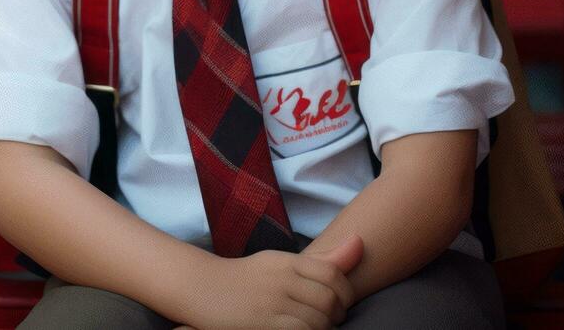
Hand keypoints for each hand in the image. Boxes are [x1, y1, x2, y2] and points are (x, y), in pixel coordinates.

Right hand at [174, 236, 361, 329]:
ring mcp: (272, 302)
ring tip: (315, 327)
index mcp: (287, 261)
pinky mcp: (263, 323)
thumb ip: (322, 259)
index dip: (347, 293)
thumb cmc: (245, 279)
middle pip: (330, 300)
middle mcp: (282, 279)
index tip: (341, 303)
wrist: (202, 289)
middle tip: (331, 320)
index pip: (333, 274)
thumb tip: (361, 242)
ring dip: (324, 328)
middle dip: (338, 315)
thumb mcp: (282, 262)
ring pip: (318, 320)